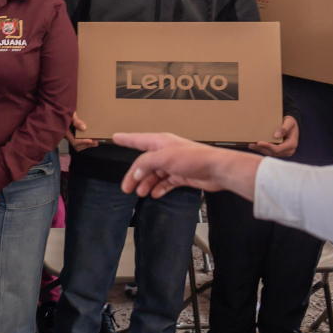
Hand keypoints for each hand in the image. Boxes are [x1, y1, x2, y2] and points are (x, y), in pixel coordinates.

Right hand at [67, 112, 97, 150]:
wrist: (64, 110)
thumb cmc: (67, 111)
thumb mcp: (71, 114)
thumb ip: (76, 121)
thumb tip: (84, 128)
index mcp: (66, 132)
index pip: (74, 141)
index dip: (82, 142)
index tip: (91, 140)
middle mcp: (68, 136)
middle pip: (77, 146)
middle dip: (86, 145)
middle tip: (96, 142)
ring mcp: (70, 136)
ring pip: (78, 146)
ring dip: (87, 145)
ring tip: (95, 142)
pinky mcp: (73, 135)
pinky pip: (78, 143)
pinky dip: (85, 143)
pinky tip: (91, 140)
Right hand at [113, 132, 261, 199]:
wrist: (217, 170)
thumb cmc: (192, 158)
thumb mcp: (164, 158)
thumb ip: (146, 163)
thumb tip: (135, 172)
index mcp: (160, 142)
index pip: (138, 140)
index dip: (126, 139)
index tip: (115, 137)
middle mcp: (166, 152)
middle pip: (144, 163)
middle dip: (134, 175)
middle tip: (126, 188)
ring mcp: (174, 165)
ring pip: (154, 174)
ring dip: (146, 183)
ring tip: (140, 194)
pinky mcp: (182, 176)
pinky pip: (166, 182)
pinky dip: (160, 188)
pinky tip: (155, 194)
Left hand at [250, 116, 297, 157]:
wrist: (292, 126)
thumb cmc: (291, 122)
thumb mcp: (289, 122)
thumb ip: (284, 128)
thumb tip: (276, 136)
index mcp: (292, 144)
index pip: (278, 149)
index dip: (268, 146)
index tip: (259, 142)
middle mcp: (289, 150)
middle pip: (273, 153)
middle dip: (261, 148)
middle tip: (250, 144)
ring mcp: (284, 152)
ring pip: (270, 153)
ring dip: (260, 149)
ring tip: (250, 145)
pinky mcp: (279, 152)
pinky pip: (270, 152)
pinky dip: (262, 149)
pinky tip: (254, 145)